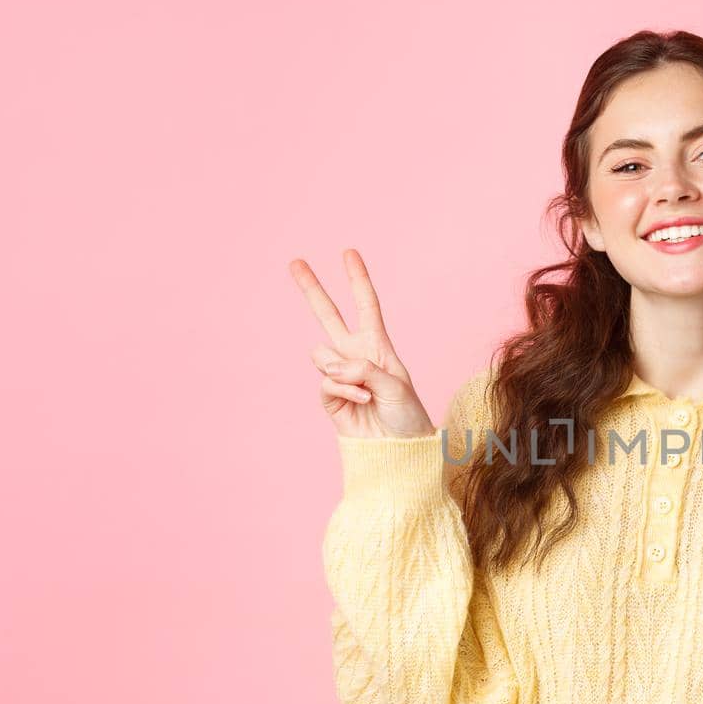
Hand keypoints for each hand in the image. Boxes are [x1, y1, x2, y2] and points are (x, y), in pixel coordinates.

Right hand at [289, 248, 435, 439]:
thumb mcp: (396, 385)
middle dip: (312, 289)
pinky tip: (361, 401)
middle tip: (295, 262)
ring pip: (321, 353)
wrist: (399, 450)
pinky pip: (325, 381)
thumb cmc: (407, 416)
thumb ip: (363, 368)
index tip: (349, 253)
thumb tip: (332, 367)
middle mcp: (355, 356)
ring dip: (342, 370)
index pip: (366, 305)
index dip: (358, 279)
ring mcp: (340, 376)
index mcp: (378, 346)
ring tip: (365, 390)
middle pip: (329, 315)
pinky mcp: (329, 398)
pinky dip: (344, 390)